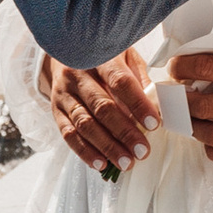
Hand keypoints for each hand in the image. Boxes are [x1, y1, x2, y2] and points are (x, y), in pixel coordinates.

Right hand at [40, 47, 159, 176]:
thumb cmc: (103, 56)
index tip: (153, 124)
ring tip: (125, 162)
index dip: (137, 104)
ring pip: (85, 124)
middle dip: (124, 132)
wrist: (66, 49)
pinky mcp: (56, 110)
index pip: (120, 81)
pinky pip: (68, 134)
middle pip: (102, 107)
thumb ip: (140, 78)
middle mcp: (78, 74)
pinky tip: (101, 163)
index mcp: (99, 57)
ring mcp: (64, 93)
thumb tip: (156, 106)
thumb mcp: (125, 56)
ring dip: (106, 146)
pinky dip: (84, 151)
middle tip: (142, 151)